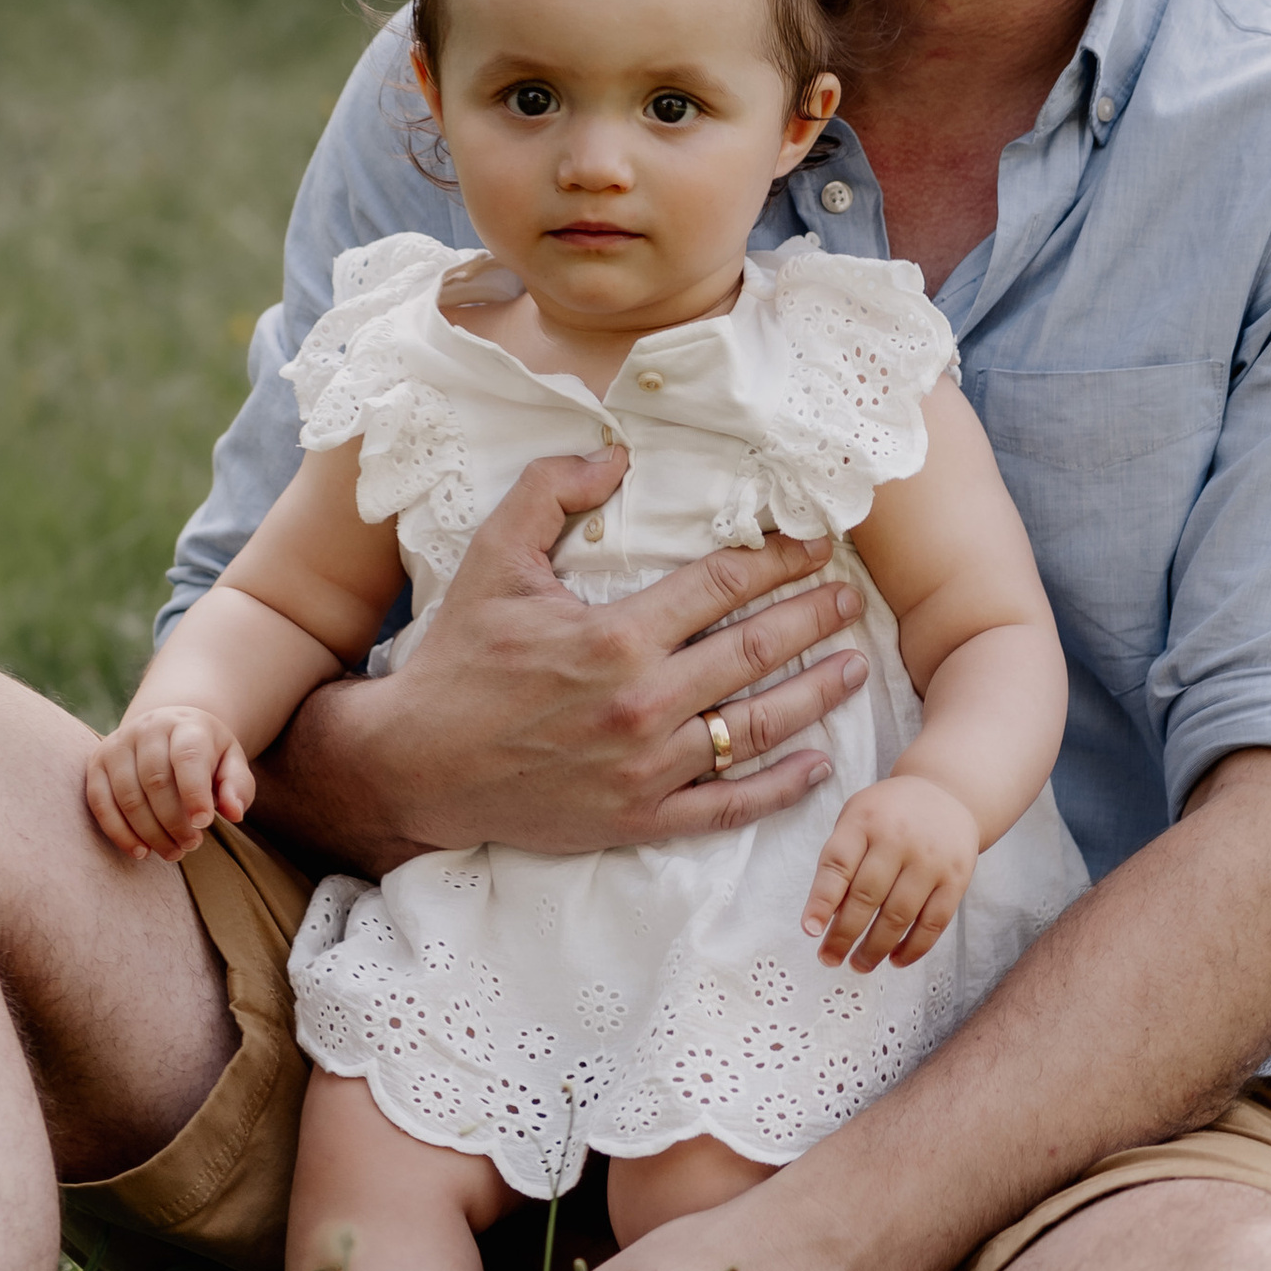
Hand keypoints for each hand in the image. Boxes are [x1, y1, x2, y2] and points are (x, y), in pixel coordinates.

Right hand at [84, 705, 253, 862]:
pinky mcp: (97, 763)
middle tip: (191, 845)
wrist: (167, 728)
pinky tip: (141, 852)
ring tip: (173, 852)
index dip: (194, 793)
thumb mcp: (230, 761)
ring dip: (150, 832)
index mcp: (185, 724)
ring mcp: (117, 744)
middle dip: (174, 821)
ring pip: (128, 795)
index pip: (187, 757)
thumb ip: (237, 785)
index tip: (204, 824)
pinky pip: (100, 802)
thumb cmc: (205, 753)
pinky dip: (119, 832)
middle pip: (156, 781)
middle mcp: (147, 728)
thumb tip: (234, 812)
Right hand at [247, 446, 870, 878]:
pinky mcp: (639, 819)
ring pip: (756, 728)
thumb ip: (550, 492)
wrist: (415, 765)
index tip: (817, 544)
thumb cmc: (456, 658)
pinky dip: (780, 788)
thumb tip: (616, 452)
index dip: (776, 560)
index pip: (720, 586)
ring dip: (815, 695)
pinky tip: (817, 764)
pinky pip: (727, 806)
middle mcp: (641, 703)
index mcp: (614, 636)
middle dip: (812, 619)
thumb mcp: (492, 559)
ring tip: (854, 666)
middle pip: (753, 651)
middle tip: (853, 598)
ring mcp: (645, 768)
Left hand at [802, 773, 979, 969]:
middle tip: (829, 958)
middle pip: (866, 896)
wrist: (948, 793)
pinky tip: (895, 960)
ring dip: (875, 948)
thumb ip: (842, 860)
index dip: (822, 900)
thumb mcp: (858, 818)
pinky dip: (914, 947)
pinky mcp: (956, 878)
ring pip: (899, 915)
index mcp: (865, 819)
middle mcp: (898, 838)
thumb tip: (829, 918)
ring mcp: (930, 859)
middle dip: (844, 935)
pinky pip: (933, 922)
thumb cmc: (890, 814)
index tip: (810, 931)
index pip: (838, 864)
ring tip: (858, 965)